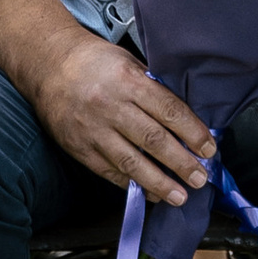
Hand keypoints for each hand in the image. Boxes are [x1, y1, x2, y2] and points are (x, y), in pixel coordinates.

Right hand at [14, 15, 216, 205]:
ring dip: (159, 183)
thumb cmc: (95, 61)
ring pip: (131, 162)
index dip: (192, 132)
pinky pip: (110, 171)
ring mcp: (93, 130)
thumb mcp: (128, 62)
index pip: (169, 110)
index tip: (209, 149)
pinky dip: (132, 184)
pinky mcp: (79, 148)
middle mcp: (111, 106)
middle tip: (200, 178)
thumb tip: (185, 119)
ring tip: (180, 197)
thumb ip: (153, 88)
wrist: (48, 64)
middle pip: (153, 140)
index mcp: (128, 80)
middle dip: (181, 162)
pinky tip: (151, 193)